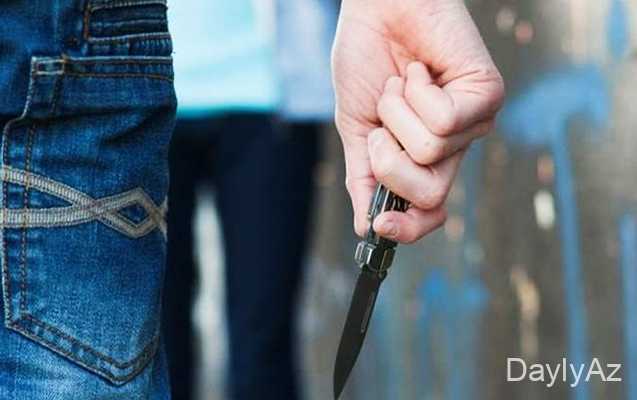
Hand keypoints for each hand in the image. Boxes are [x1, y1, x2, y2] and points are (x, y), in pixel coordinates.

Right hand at [332, 0, 503, 242]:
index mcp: (422, 160)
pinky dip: (416, 93)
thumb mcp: (356, 129)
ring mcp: (472, 124)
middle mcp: (452, 148)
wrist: (376, 10)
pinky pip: (444, 120)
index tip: (379, 226)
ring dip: (397, 114)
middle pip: (429, 195)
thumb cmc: (366, 62)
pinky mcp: (486, 95)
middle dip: (389, 162)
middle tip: (381, 125)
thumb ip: (363, 177)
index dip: (407, 229)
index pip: (428, 213)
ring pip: (430, 153)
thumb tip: (364, 228)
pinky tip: (418, 71)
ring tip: (401, 84)